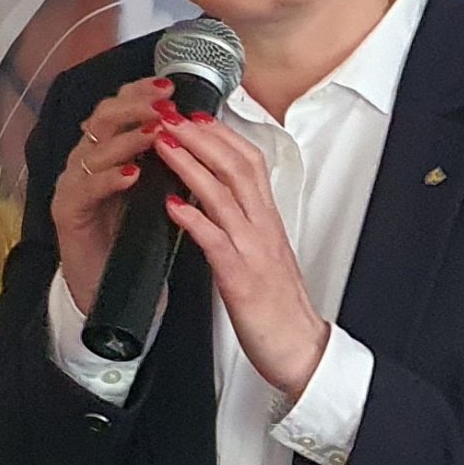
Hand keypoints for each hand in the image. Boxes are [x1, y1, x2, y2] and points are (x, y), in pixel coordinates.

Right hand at [49, 77, 173, 310]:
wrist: (108, 285)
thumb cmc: (133, 236)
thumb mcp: (153, 189)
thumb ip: (163, 159)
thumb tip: (196, 128)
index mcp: (105, 150)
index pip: (117, 107)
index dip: (140, 93)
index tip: (170, 86)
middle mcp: (84, 161)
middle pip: (102, 119)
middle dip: (135, 107)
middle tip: (164, 104)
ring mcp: (72, 185)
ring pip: (93, 150)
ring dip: (127, 139)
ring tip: (155, 134)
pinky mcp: (67, 213)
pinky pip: (85, 190)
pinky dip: (109, 179)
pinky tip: (132, 174)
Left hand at [154, 114, 332, 396]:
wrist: (299, 350)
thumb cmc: (278, 307)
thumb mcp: (262, 255)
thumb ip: (244, 225)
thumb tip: (219, 202)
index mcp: (267, 221)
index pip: (249, 163)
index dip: (222, 135)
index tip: (195, 115)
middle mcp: (262, 228)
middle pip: (236, 167)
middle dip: (202, 135)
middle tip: (171, 114)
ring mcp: (252, 250)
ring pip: (223, 194)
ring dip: (191, 164)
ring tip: (163, 142)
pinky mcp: (240, 278)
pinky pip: (215, 240)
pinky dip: (193, 217)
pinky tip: (170, 203)